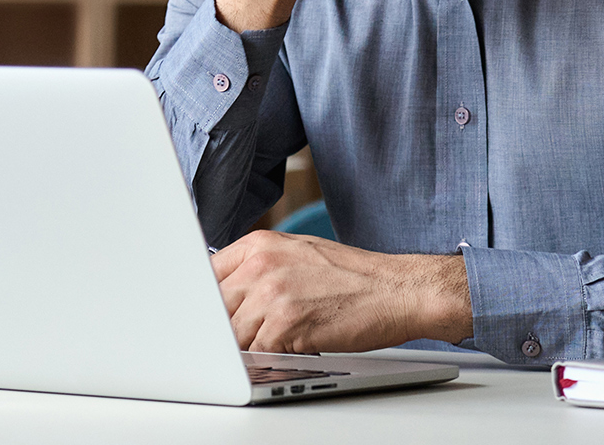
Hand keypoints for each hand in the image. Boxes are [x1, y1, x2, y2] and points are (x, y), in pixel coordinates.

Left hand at [211, 229, 472, 353]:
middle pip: (214, 308)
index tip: (206, 317)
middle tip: (248, 335)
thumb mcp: (298, 254)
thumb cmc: (353, 276)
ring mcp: (271, 294)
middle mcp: (260, 265)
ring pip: (232, 335)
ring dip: (249, 346)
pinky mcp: (286, 325)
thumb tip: (224, 292)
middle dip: (225, 328)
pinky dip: (268, 358)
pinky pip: (256, 353)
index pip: (206, 276)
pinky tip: (290, 349)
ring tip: (278, 340)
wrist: (397, 289)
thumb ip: (258, 268)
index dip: (206, 302)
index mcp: (259, 244)